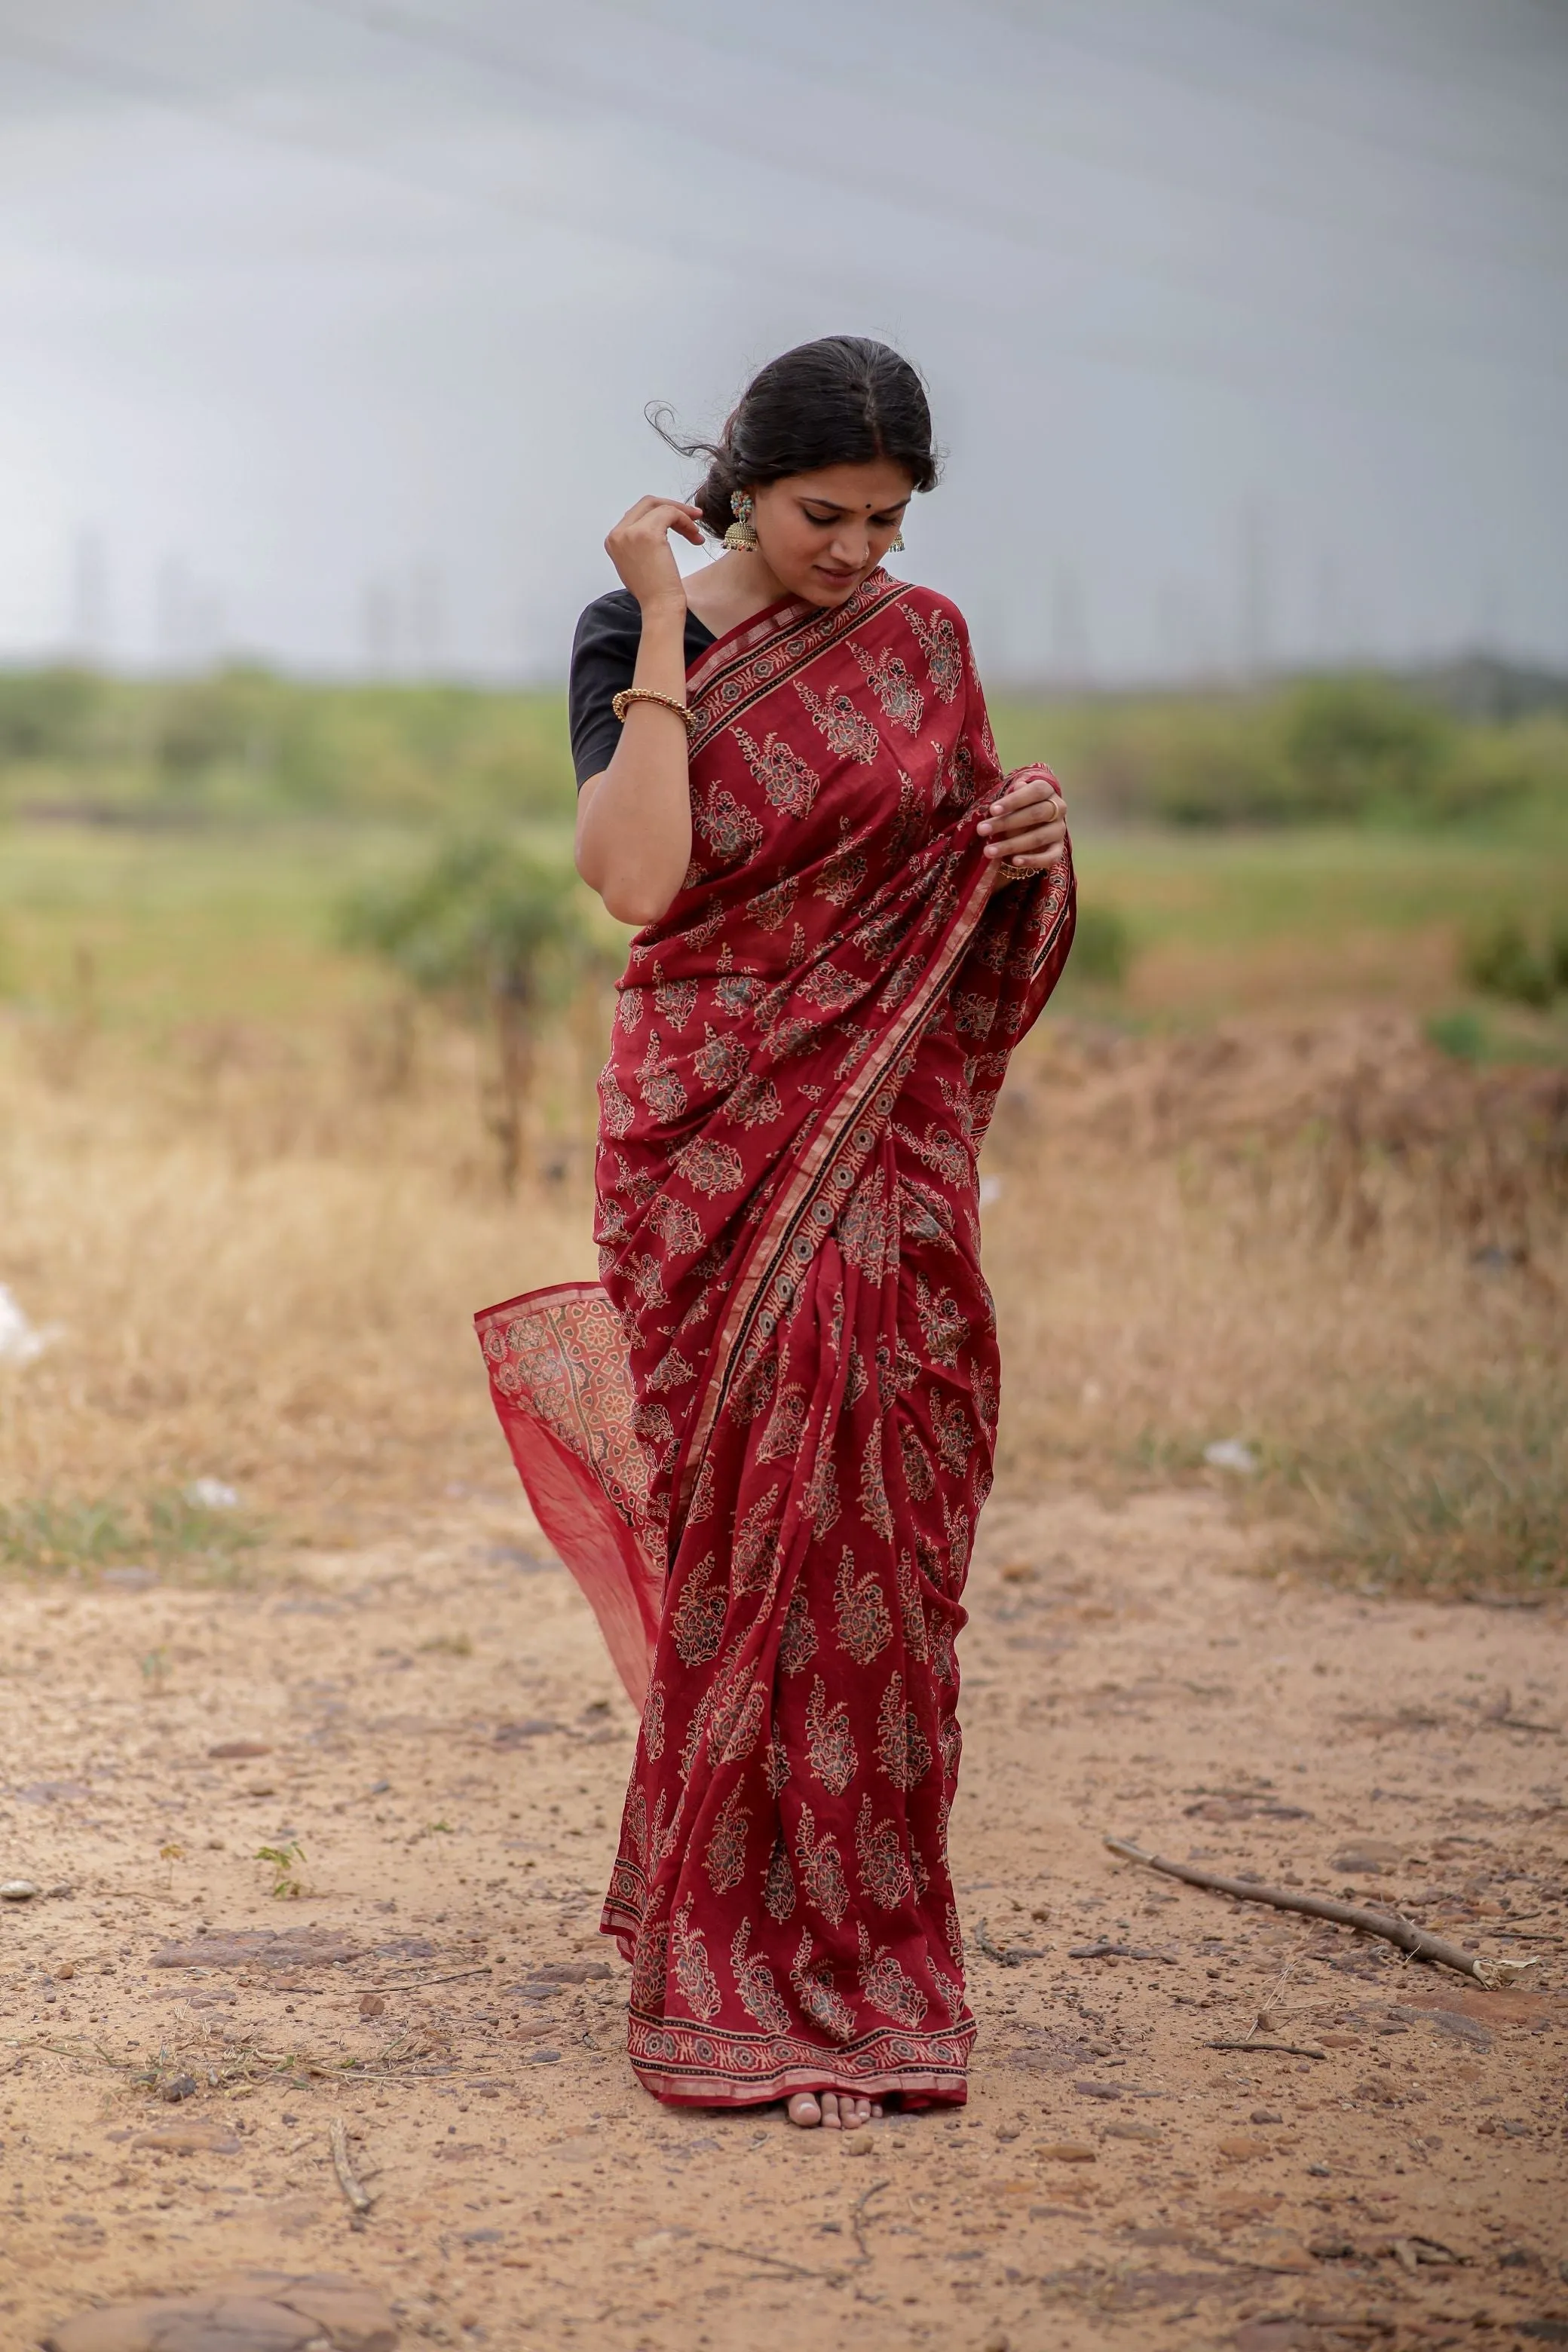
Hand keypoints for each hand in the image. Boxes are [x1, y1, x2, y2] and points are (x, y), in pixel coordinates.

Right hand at [605, 495, 704, 611]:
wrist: (659, 607)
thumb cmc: (654, 592)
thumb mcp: (638, 562)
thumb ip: (639, 541)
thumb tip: (658, 525)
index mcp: (614, 540)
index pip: (637, 513)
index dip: (661, 512)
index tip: (680, 520)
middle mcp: (618, 534)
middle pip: (647, 504)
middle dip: (672, 507)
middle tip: (693, 516)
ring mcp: (630, 532)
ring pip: (660, 507)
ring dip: (683, 516)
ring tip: (696, 534)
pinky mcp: (647, 533)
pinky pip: (670, 513)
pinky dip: (685, 521)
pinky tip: (695, 536)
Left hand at [977, 763, 1066, 877]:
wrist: (1031, 826)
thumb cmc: (1017, 808)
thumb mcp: (1013, 800)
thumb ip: (1013, 796)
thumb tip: (1016, 786)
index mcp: (1047, 791)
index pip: (1035, 792)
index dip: (1014, 800)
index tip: (992, 810)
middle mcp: (1058, 809)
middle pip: (1036, 814)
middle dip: (1006, 823)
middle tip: (982, 830)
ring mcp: (1059, 830)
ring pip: (1038, 837)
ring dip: (1012, 845)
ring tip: (989, 851)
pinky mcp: (1058, 850)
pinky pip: (1050, 857)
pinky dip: (1033, 861)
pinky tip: (1015, 862)